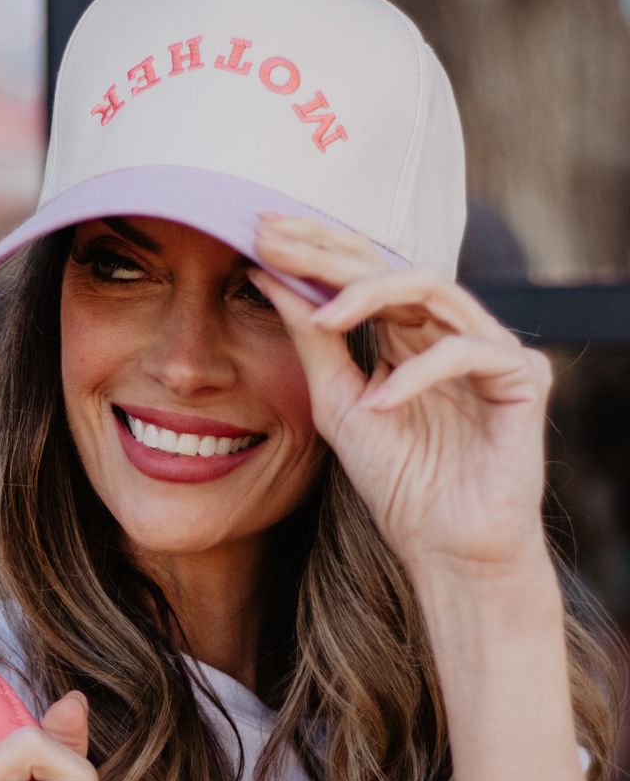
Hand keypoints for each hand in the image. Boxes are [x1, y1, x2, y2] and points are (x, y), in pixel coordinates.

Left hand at [252, 217, 552, 579]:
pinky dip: (419, 375)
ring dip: (371, 295)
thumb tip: (269, 277)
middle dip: (330, 252)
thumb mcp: (339, 403)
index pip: (363, 273)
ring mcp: (490, 347)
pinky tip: (380, 404)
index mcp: (410, 335)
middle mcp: (451, 329)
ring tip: (323, 316)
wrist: (448, 548)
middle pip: (392, 265)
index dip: (314, 249)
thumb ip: (313, 342)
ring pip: (432, 289)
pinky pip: (468, 352)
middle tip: (275, 239)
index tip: (257, 233)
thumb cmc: (400, 481)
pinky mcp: (524, 376)